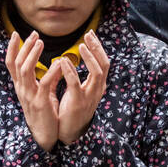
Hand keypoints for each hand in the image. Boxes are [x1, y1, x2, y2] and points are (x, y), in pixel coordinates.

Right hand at [4, 31, 59, 151]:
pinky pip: (44, 84)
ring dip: (33, 55)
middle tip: (34, 34)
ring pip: (25, 70)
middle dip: (24, 47)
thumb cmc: (44, 113)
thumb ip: (46, 79)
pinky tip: (58, 63)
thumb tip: (56, 64)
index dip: (12, 48)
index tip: (16, 34)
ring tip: (41, 42)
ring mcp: (29, 96)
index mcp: (21, 86)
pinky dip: (51, 72)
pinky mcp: (40, 103)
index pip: (11, 64)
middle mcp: (22, 89)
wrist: (44, 136)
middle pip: (17, 63)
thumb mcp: (43, 93)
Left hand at [54, 30, 109, 144]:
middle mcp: (97, 89)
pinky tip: (63, 61)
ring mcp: (90, 96)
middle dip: (97, 48)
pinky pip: (76, 84)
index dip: (98, 48)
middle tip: (88, 35)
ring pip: (97, 73)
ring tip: (81, 46)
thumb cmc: (73, 109)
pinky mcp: (78, 102)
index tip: (90, 34)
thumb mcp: (81, 90)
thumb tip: (77, 58)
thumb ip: (82, 76)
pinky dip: (71, 71)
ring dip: (89, 58)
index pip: (103, 62)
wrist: (70, 132)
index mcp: (98, 85)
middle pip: (104, 64)